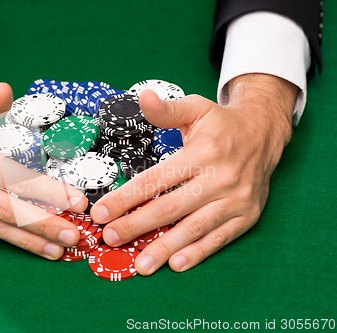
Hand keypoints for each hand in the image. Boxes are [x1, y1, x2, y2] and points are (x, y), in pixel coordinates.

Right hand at [0, 69, 86, 259]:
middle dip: (45, 226)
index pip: (14, 179)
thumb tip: (6, 91)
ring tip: (60, 251)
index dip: (47, 192)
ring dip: (31, 242)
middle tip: (76, 236)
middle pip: (9, 212)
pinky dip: (12, 238)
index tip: (77, 201)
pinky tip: (35, 243)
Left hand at [91, 74, 297, 273]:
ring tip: (140, 265)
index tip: (101, 213)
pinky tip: (177, 264)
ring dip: (165, 248)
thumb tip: (142, 97)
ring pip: (194, 228)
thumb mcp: (197, 108)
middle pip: (170, 208)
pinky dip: (198, 252)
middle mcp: (220, 178)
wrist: (265, 134)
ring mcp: (235, 200)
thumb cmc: (222, 124)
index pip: (156, 180)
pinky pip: (219, 237)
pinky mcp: (246, 215)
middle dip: (137, 225)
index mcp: (202, 153)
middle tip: (110, 239)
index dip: (126, 198)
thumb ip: (167, 110)